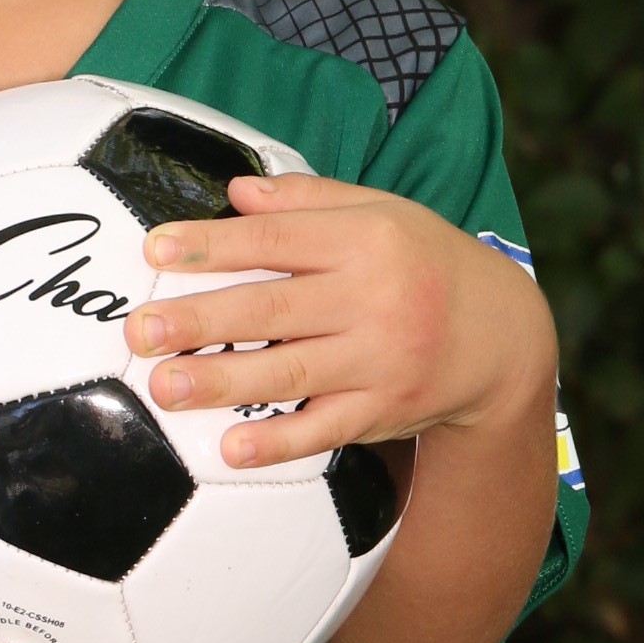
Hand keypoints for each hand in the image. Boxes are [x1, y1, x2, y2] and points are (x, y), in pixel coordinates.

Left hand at [123, 173, 555, 467]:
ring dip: (223, 381)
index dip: (213, 245)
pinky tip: (231, 449)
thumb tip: (234, 193)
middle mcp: (374, 297)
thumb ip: (306, 201)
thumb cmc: (424, 263)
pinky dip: (279, 443)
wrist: (503, 337)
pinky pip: (324, 429)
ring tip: (163, 386)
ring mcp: (381, 359)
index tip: (156, 250)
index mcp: (367, 238)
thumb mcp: (380, 213)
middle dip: (202, 318)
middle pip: (274, 307)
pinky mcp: (385, 411)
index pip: (276, 239)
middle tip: (140, 328)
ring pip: (291, 371)